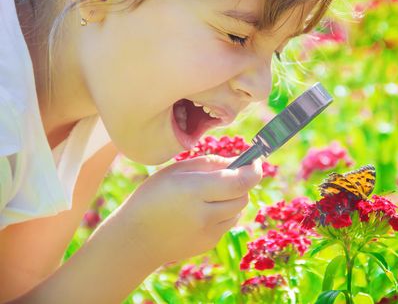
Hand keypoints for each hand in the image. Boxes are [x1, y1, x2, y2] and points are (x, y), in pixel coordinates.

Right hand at [113, 155, 261, 265]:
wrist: (135, 239)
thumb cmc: (153, 196)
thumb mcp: (176, 171)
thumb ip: (211, 164)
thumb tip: (241, 162)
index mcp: (194, 190)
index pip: (241, 181)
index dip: (254, 169)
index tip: (255, 160)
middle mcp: (204, 214)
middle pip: (243, 195)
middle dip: (240, 183)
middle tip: (223, 176)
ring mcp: (208, 232)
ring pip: (238, 209)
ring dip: (231, 198)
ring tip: (207, 195)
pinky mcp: (209, 243)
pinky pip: (228, 222)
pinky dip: (223, 213)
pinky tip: (201, 211)